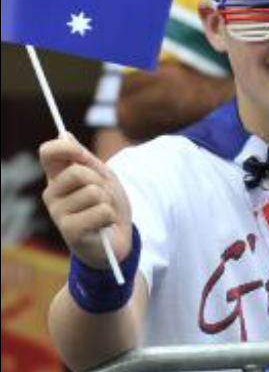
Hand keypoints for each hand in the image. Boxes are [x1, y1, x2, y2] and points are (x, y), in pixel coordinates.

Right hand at [40, 132, 132, 266]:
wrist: (117, 237)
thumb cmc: (107, 205)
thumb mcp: (102, 176)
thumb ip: (84, 158)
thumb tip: (64, 134)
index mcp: (58, 177)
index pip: (48, 153)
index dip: (66, 148)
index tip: (81, 154)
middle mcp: (51, 194)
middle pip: (79, 172)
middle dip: (101, 183)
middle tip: (103, 197)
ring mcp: (57, 214)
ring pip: (94, 193)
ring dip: (108, 202)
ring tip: (103, 213)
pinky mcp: (69, 231)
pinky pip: (100, 211)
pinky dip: (110, 216)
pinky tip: (103, 225)